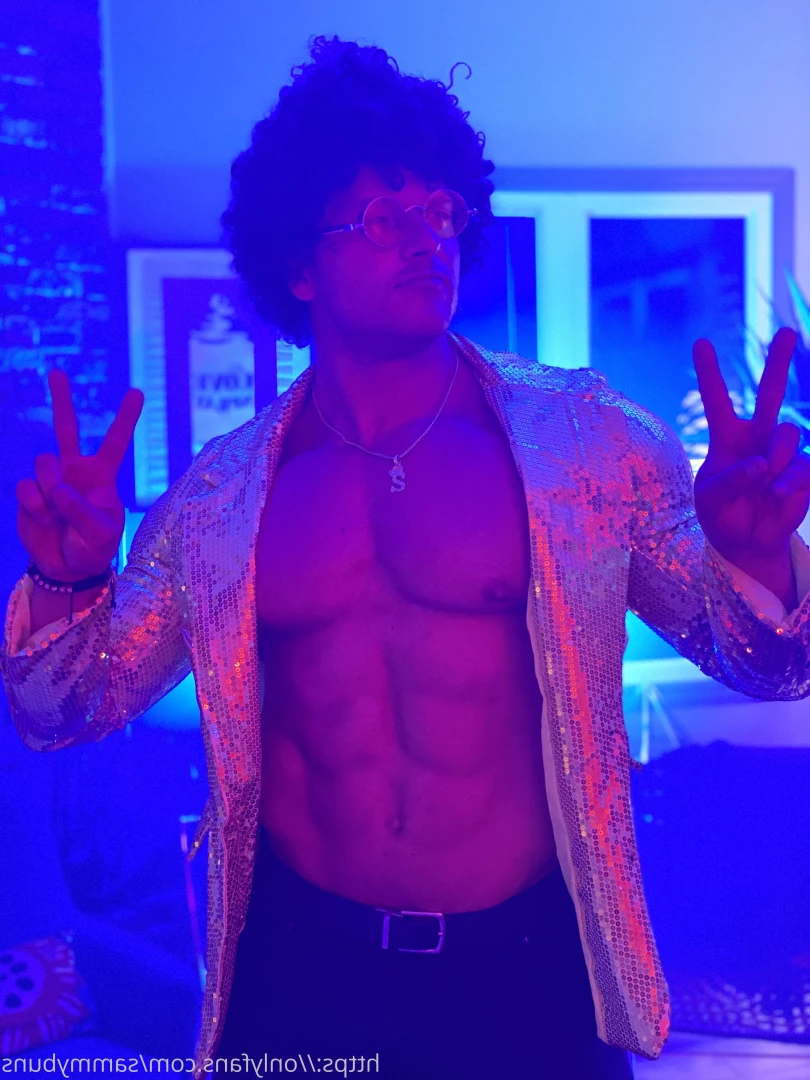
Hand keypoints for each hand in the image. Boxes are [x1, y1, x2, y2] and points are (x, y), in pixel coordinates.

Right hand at [16, 370, 144, 581]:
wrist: (67, 568)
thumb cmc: (94, 549)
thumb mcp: (103, 535)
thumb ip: (86, 513)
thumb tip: (60, 491)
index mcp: (102, 476)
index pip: (115, 441)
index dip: (125, 417)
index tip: (137, 391)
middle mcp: (75, 471)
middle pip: (67, 428)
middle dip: (62, 400)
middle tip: (57, 371)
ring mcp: (50, 480)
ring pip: (43, 461)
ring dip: (50, 485)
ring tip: (57, 511)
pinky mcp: (28, 494)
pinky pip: (26, 487)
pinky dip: (34, 505)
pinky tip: (43, 519)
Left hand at [692, 326, 807, 561]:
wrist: (747, 542)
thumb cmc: (722, 515)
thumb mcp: (711, 502)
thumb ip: (728, 481)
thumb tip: (759, 464)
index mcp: (726, 438)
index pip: (717, 400)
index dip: (710, 373)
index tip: (701, 342)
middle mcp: (756, 437)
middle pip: (770, 393)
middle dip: (779, 362)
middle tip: (784, 332)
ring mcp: (783, 451)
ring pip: (787, 432)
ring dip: (775, 459)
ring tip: (765, 484)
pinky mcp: (804, 469)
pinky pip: (804, 465)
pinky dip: (790, 483)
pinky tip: (778, 496)